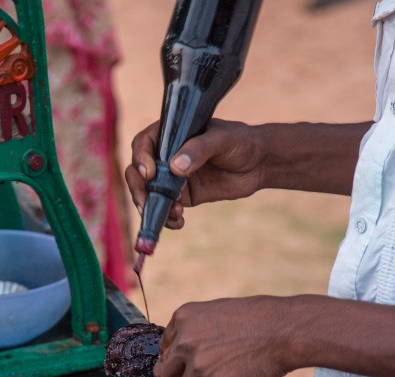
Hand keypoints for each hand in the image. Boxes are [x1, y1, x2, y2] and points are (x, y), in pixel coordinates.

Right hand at [125, 119, 263, 229]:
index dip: (141, 159)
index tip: (150, 173)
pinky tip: (179, 222)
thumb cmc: (240, 142)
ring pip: (149, 194)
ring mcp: (172, 178)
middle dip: (139, 190)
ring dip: (153, 207)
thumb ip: (199, 150)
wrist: (259, 164)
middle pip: (138, 173)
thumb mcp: (221, 140)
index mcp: (171, 135)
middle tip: (146, 204)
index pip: (143, 144)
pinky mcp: (182, 196)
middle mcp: (166, 156)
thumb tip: (175, 168)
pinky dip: (167, 218)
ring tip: (173, 214)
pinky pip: (166, 209)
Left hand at [153, 296, 291, 376]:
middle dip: (179, 376)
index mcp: (182, 318)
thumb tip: (177, 353)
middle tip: (197, 376)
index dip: (176, 357)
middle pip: (165, 373)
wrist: (283, 330)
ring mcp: (198, 365)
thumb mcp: (214, 312)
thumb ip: (192, 330)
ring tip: (227, 370)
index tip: (187, 360)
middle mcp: (184, 341)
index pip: (164, 348)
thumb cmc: (254, 318)